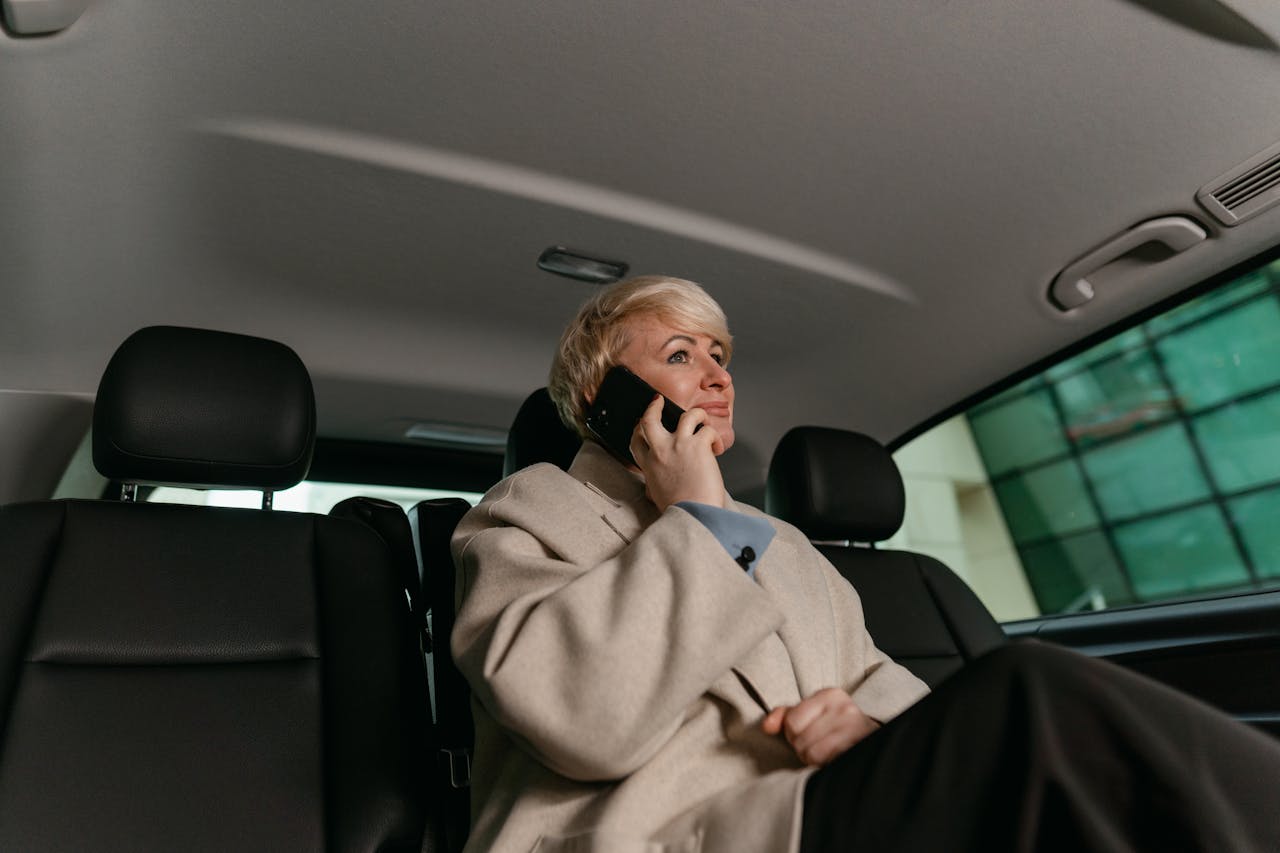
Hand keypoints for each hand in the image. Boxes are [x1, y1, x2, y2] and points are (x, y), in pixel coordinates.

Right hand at [631, 394, 725, 510]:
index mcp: (649, 465)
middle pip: (650, 419)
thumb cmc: (679, 511)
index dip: (638, 428)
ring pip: (687, 415)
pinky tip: (717, 448)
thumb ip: (654, 484)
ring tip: (704, 420)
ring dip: (698, 415)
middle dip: (654, 407)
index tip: (642, 421)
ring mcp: (679, 445)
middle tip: (659, 401)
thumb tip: (651, 489)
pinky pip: (708, 430)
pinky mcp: (698, 445)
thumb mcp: (656, 496)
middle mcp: (660, 451)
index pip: (636, 441)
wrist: (694, 515)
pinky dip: (715, 437)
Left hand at [761, 688, 878, 765]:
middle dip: (804, 749)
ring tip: (828, 755)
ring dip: (814, 760)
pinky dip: (825, 767)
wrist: (877, 746)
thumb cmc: (837, 730)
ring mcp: (855, 727)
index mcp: (830, 694)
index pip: (791, 721)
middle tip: (820, 747)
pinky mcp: (860, 748)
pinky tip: (836, 760)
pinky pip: (826, 762)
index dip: (794, 734)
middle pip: (800, 738)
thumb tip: (766, 726)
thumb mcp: (812, 716)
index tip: (811, 734)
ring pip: (811, 752)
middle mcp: (844, 707)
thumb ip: (786, 716)